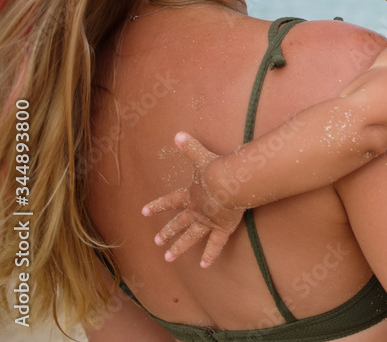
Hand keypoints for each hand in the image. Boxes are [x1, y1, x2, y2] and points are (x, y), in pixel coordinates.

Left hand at [141, 132, 244, 267]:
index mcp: (189, 195)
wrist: (229, 183)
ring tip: (168, 258)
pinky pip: (215, 244)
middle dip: (167, 232)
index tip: (143, 211)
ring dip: (179, 247)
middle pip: (178, 223)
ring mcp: (207, 221)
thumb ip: (189, 146)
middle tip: (156, 242)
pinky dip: (210, 254)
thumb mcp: (200, 156)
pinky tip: (204, 265)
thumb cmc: (216, 168)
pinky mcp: (222, 228)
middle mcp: (195, 211)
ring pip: (191, 237)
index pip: (170, 201)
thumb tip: (177, 133)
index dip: (157, 206)